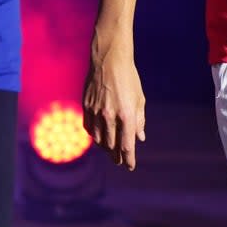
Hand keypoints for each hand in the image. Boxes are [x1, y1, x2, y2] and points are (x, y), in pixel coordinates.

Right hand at [83, 44, 145, 170]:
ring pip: (99, 139)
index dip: (129, 159)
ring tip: (110, 151)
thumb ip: (139, 120)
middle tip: (119, 161)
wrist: (109, 59)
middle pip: (112, 146)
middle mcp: (110, 116)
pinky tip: (99, 138)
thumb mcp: (139, 98)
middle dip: (117, 156)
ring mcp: (96, 112)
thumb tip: (140, 138)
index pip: (127, 145)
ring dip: (105, 148)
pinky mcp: (86, 106)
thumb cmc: (129, 78)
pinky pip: (89, 128)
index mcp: (126, 115)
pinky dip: (95, 136)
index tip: (130, 166)